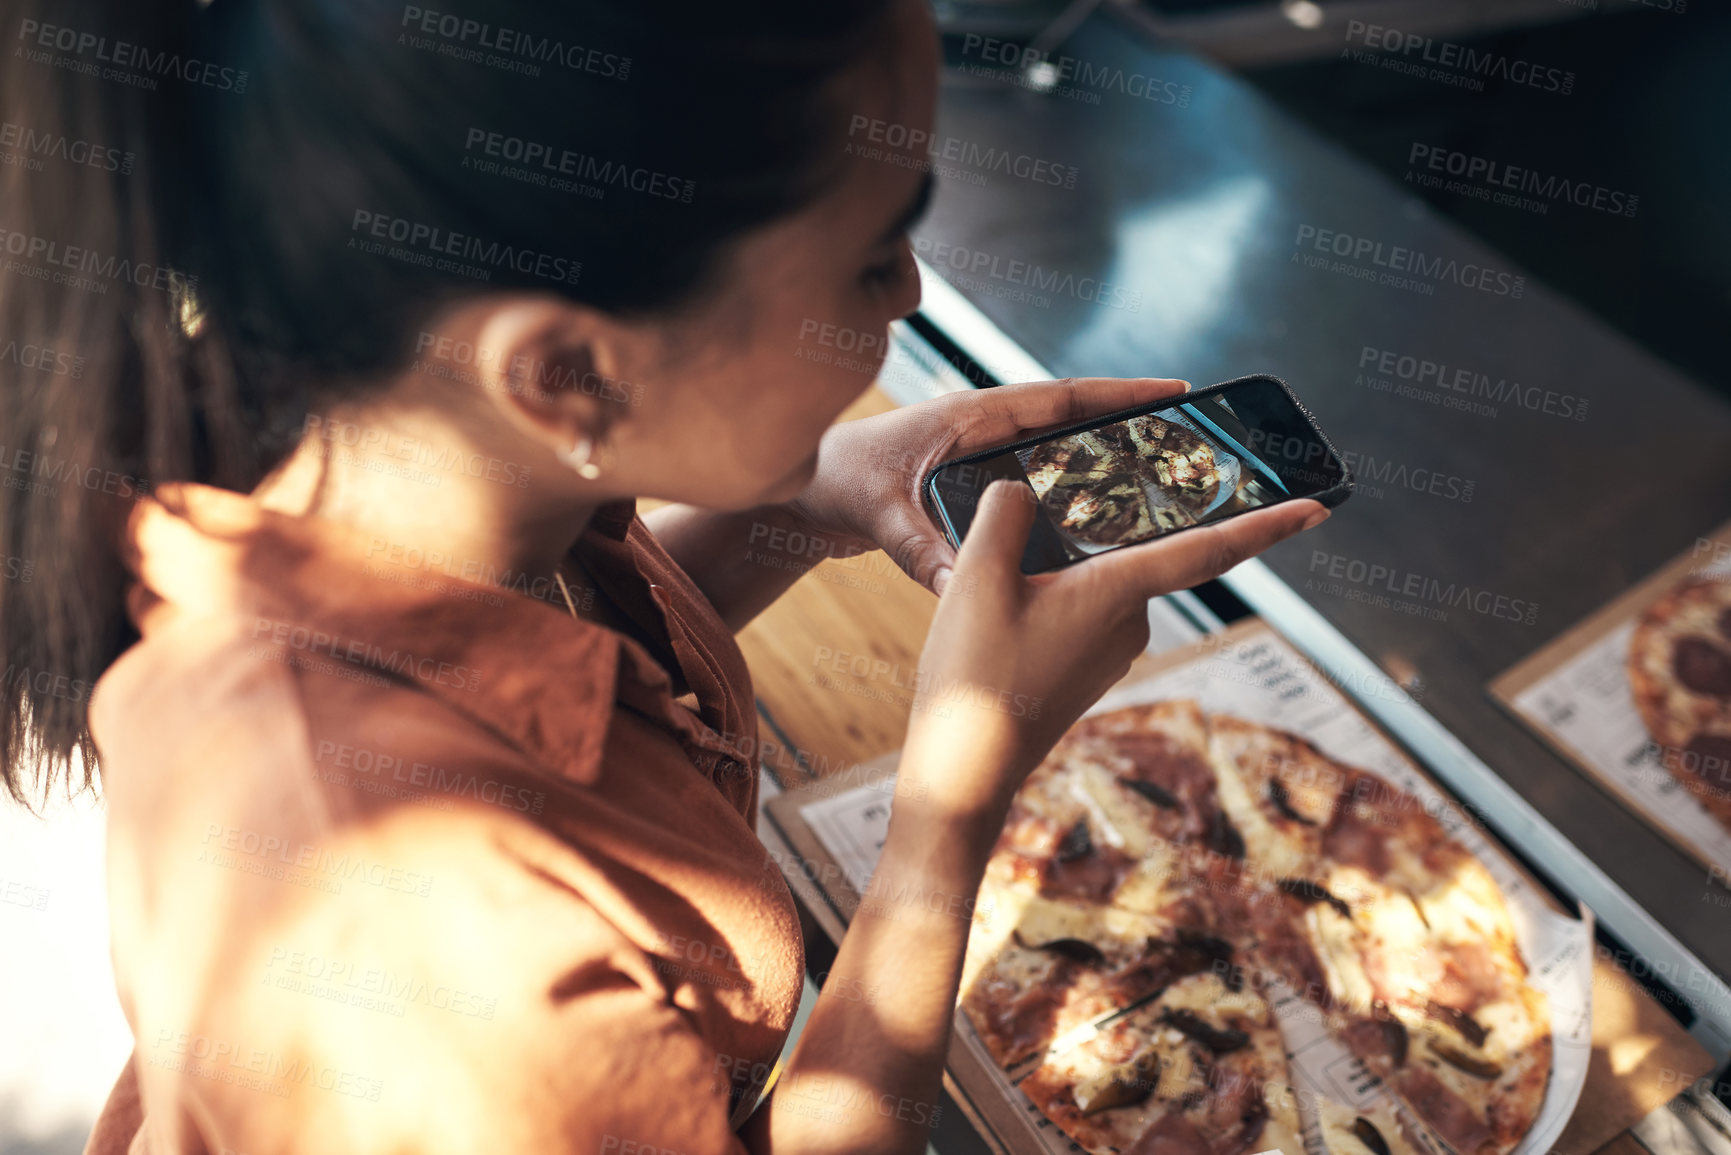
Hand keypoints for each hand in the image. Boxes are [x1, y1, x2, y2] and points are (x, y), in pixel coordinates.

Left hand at [789, 377, 1223, 591]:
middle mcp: (985, 428)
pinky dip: (1071, 492)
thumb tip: (965, 588)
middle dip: (1131, 429)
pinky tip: (1100, 522)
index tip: (1176, 393)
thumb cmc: (837, 480)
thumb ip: (923, 551)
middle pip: (1074, 423)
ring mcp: (982, 454)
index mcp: (973, 416)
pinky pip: (1038, 480)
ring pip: (1059, 453)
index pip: (1061, 398)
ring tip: (1163, 484)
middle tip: (1191, 444)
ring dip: (1104, 462)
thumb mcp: (882, 515)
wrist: (803, 489)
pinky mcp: (974, 481)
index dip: (1119, 396)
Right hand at [895, 478, 1327, 821]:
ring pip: (1101, 582)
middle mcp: (1131, 624)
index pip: (1211, 549)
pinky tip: (1008, 603)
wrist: (964, 769)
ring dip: (1067, 568)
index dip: (1268, 525)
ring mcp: (1112, 652)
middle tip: (1066, 513)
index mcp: (1119, 593)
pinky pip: (1084, 612)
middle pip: (1135, 551)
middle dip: (1107, 529)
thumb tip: (1021, 492)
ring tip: (1006, 569)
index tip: (1320, 506)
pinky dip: (1057, 596)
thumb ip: (1004, 514)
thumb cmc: (974, 676)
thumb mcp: (974, 577)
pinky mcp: (1089, 671)